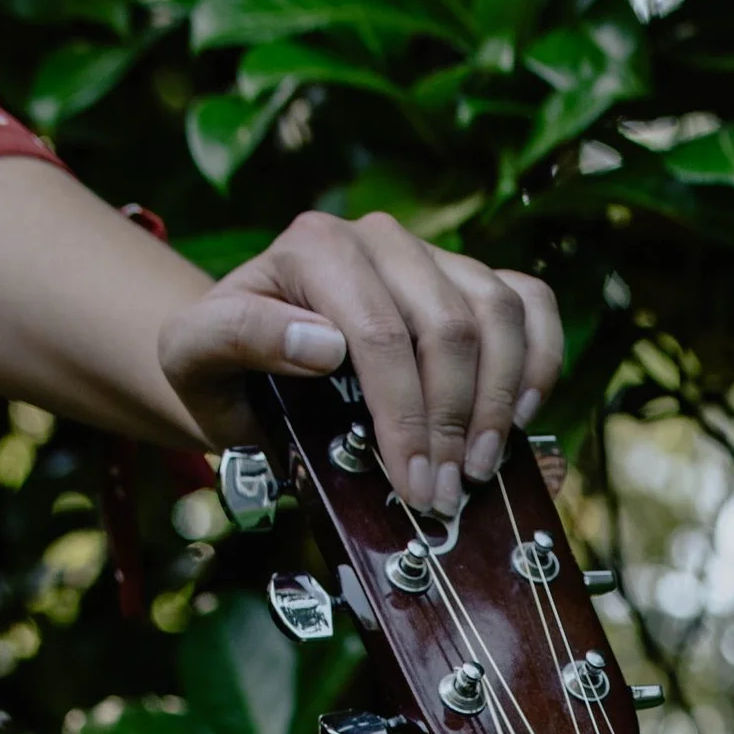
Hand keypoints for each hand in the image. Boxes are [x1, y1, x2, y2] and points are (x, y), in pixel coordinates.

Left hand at [159, 210, 563, 512]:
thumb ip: (237, 337)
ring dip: (499, 402)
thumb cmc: (223, 368)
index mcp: (315, 246)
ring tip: (478, 468)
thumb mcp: (193, 356)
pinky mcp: (471, 280)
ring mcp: (433, 255)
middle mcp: (380, 238)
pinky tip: (520, 416)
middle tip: (443, 496)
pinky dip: (540, 358)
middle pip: (448, 326)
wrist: (246, 364)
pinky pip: (530, 303)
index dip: (406, 418)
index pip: (381, 333)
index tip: (414, 486)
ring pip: (498, 313)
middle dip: (451, 423)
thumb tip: (322, 345)